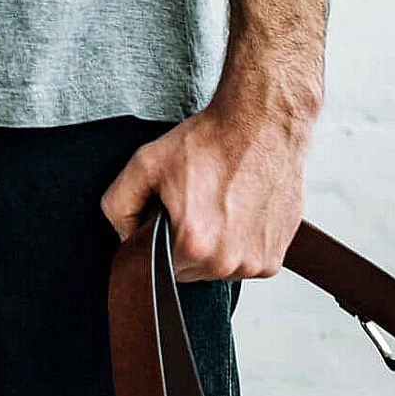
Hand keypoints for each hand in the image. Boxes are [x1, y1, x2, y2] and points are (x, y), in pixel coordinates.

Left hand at [98, 87, 314, 280]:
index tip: (167, 211)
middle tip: (192, 204)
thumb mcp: (144, 164)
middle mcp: (227, 263)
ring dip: (212, 247)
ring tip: (218, 206)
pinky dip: (238, 244)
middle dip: (183, 243)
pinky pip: (244, 262)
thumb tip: (125, 236)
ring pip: (216, 269)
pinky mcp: (275, 258)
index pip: (157, 266)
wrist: (263, 124)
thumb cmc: (208, 142)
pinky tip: (238, 212)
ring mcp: (256, 263)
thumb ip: (118, 205)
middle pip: (188, 270)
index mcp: (193, 245)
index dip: (155, 238)